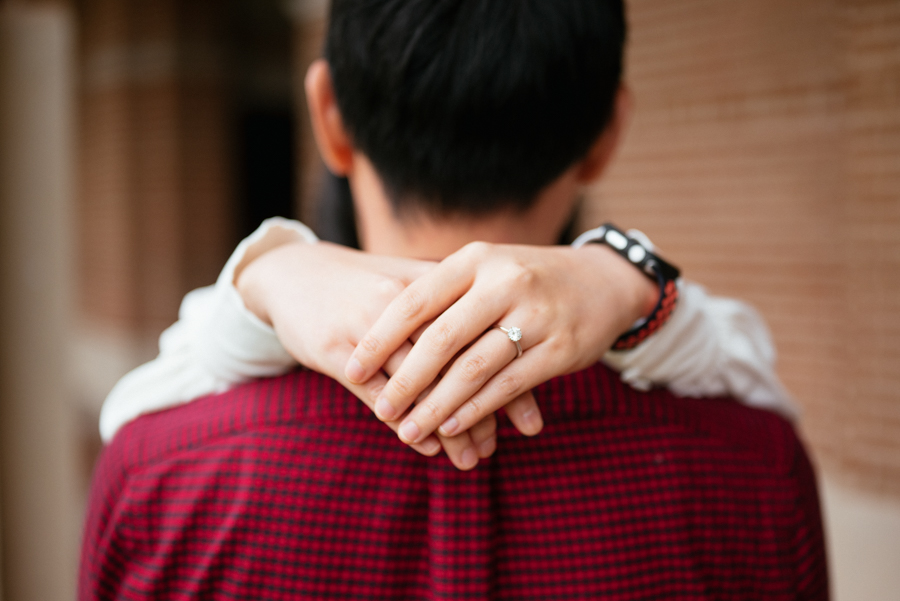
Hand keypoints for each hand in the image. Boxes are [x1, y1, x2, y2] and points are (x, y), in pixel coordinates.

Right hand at [237, 241, 497, 469]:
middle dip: (483, 411)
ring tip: (470, 460)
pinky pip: (377, 395)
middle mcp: (405, 304)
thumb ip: (458, 314)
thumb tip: (512, 353)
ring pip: (420, 385)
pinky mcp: (336, 349)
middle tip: (499, 448)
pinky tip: (428, 446)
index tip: (533, 420)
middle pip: (456, 363)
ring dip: (448, 427)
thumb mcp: (414, 288)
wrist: (293, 273)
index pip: (485, 336)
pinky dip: (406, 423)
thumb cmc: (366, 286)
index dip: (511, 380)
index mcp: (433, 284)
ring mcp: (369, 327)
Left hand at [345, 241, 658, 445]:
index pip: (414, 301)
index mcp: (475, 260)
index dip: (378, 339)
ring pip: (473, 369)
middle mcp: (504, 282)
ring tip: (409, 430)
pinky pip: (507, 386)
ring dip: (437, 405)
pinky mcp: (560, 349)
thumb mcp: (484, 271)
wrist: (603, 281)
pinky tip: (452, 426)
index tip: (351, 369)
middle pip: (440, 339)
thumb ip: (441, 294)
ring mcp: (535, 316)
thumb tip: (375, 333)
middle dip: (405, 380)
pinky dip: (475, 410)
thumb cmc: (525, 280)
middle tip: (381, 410)